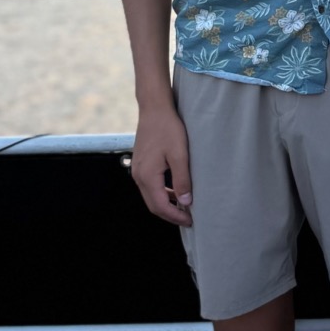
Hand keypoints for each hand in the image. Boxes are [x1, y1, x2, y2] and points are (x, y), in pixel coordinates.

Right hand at [132, 105, 192, 225]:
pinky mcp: (141, 165)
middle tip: (189, 219)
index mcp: (147, 176)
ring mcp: (138, 170)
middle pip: (153, 205)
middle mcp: (139, 176)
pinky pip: (150, 187)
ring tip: (184, 208)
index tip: (191, 221)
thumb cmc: (168, 129)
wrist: (154, 109)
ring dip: (166, 205)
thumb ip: (182, 179)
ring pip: (151, 197)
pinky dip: (162, 194)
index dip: (176, 216)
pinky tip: (175, 192)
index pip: (161, 206)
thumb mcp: (180, 154)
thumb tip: (185, 202)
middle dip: (170, 215)